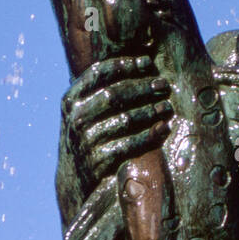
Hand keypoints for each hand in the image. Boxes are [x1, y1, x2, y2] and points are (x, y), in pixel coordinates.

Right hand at [62, 55, 172, 193]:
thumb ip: (101, 88)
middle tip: (163, 85)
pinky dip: (149, 135)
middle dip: (142, 87)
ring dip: (150, 111)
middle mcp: (76, 118)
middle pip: (113, 95)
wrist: (74, 177)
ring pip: (124, 119)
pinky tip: (163, 128)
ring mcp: (85, 140)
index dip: (125, 65)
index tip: (148, 62)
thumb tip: (142, 62)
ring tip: (167, 107)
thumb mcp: (85, 110)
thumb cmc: (89, 134)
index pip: (97, 73)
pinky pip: (129, 144)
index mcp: (71, 100)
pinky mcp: (98, 160)